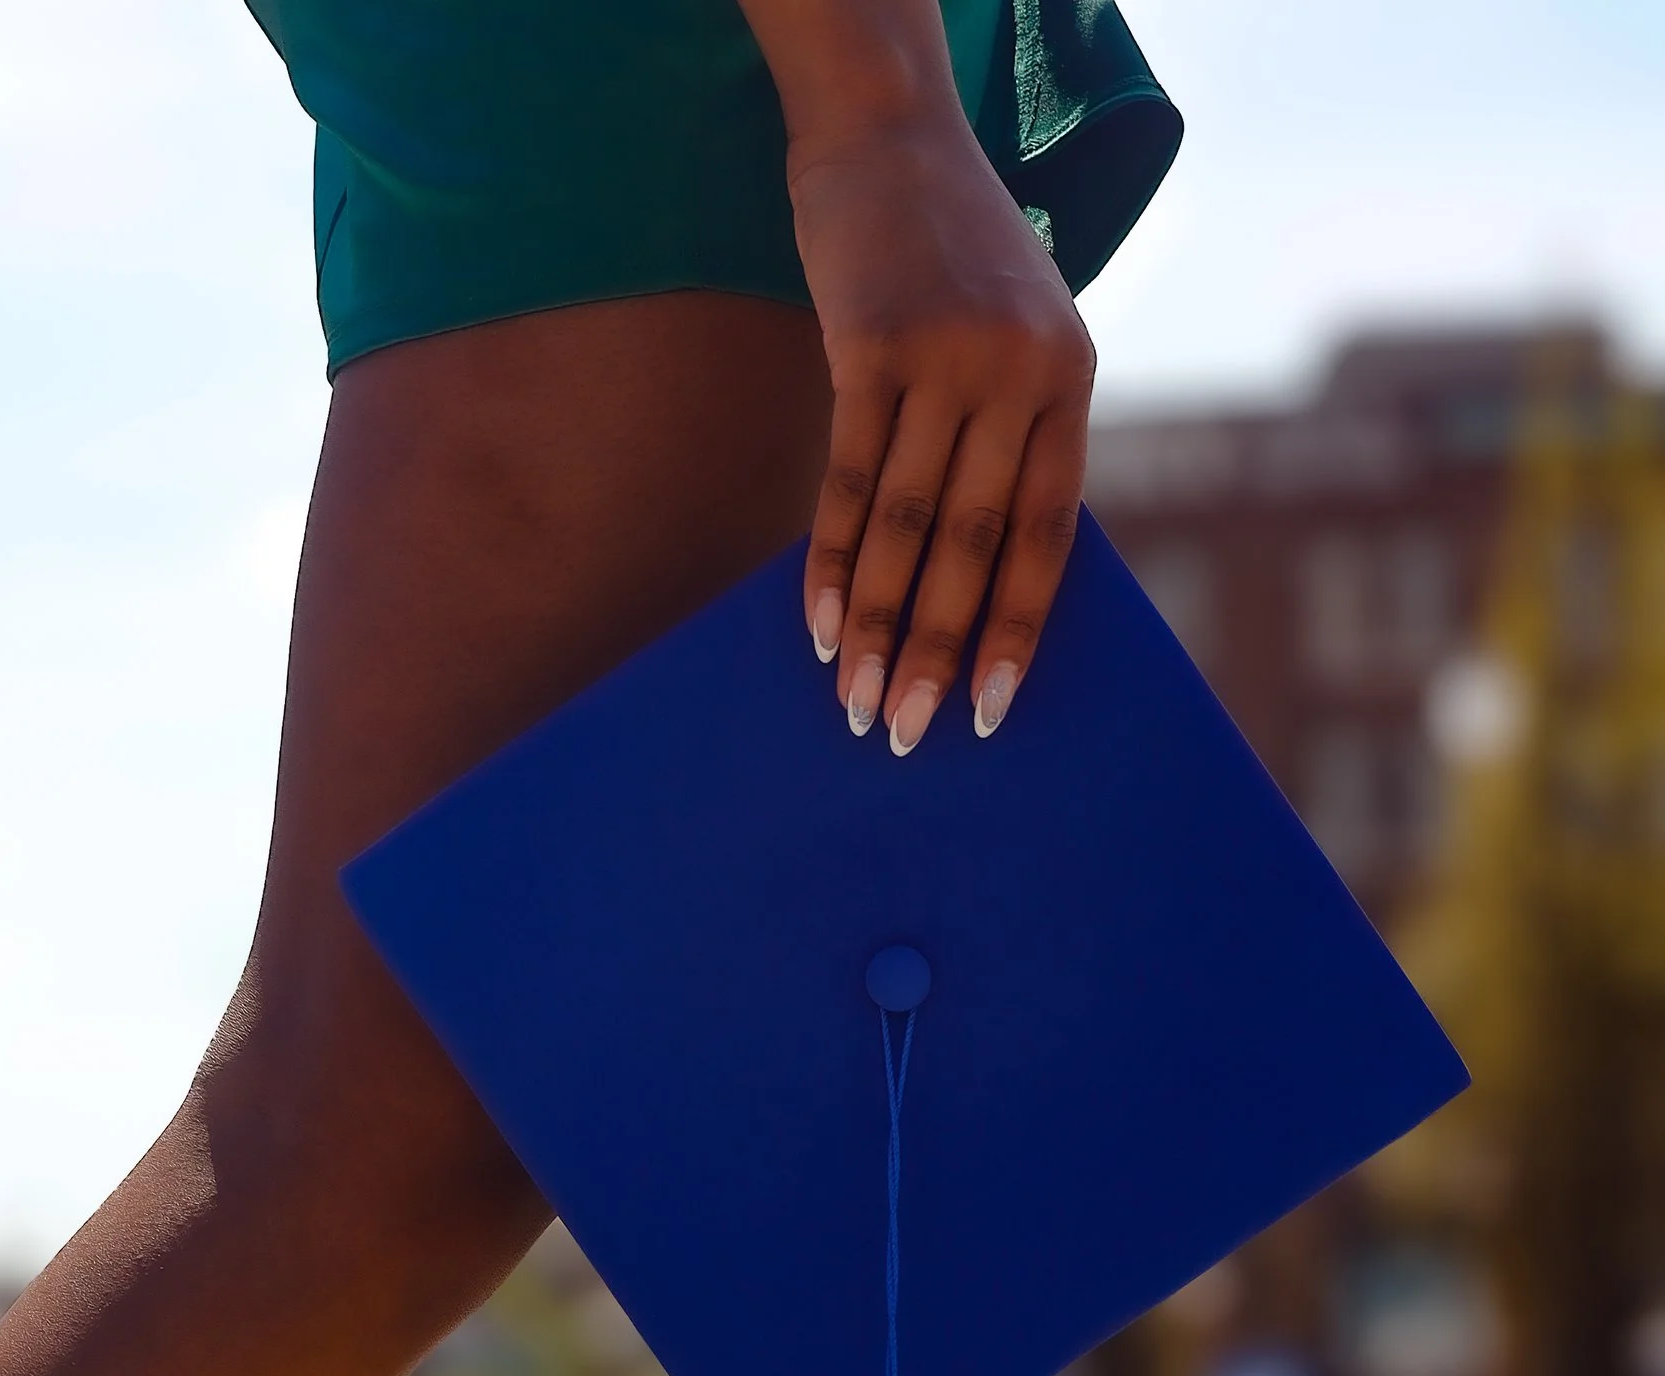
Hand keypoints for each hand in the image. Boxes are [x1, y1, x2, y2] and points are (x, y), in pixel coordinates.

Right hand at [786, 113, 1094, 751]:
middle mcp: (1019, 368)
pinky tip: (815, 625)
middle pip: (974, 544)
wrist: (889, 132)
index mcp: (1069, 377)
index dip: (1016, 630)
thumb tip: (979, 572)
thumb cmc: (949, 253)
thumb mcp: (1015, 330)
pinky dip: (828, 560)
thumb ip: (1011, 431)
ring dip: (872, 624)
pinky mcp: (873, 343)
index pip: (1047, 531)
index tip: (988, 712)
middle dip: (934, 651)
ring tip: (849, 700)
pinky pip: (849, 480)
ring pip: (906, 525)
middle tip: (901, 734)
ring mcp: (947, 354)